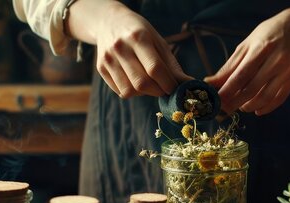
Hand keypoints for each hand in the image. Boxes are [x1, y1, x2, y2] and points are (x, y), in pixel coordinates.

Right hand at [69, 0, 191, 97]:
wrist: (109, 22)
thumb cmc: (140, 33)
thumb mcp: (158, 42)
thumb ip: (172, 65)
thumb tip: (189, 85)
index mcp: (138, 37)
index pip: (155, 68)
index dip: (168, 83)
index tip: (175, 88)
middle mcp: (120, 48)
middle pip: (141, 83)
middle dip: (157, 91)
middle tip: (163, 88)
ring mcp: (108, 59)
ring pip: (129, 91)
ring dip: (144, 94)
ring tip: (149, 83)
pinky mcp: (101, 68)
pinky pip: (120, 91)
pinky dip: (132, 92)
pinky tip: (136, 81)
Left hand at [205, 4, 289, 114]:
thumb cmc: (265, 37)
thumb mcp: (245, 46)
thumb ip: (229, 67)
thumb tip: (210, 83)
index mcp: (261, 48)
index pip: (241, 75)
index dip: (228, 91)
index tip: (217, 101)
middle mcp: (277, 60)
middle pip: (252, 89)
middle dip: (235, 102)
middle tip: (225, 108)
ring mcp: (287, 71)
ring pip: (265, 97)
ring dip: (249, 106)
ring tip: (240, 106)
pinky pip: (278, 99)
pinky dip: (265, 108)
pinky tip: (256, 109)